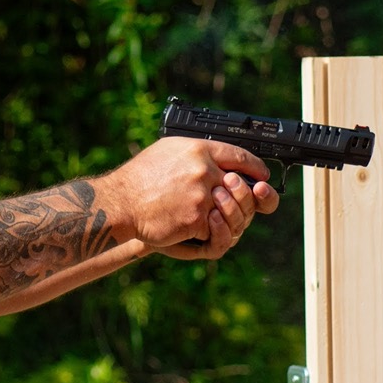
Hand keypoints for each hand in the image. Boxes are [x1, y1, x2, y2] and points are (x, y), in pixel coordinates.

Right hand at [102, 136, 278, 249]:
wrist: (121, 202)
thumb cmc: (141, 177)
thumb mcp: (169, 151)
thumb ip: (198, 153)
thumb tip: (221, 159)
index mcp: (199, 150)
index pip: (240, 156)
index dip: (255, 167)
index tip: (261, 175)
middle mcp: (203, 170)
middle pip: (241, 186)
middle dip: (243, 197)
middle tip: (238, 202)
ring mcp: (201, 195)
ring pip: (232, 210)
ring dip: (227, 217)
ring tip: (215, 217)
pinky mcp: (196, 219)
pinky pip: (215, 229)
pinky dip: (209, 232)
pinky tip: (196, 229)